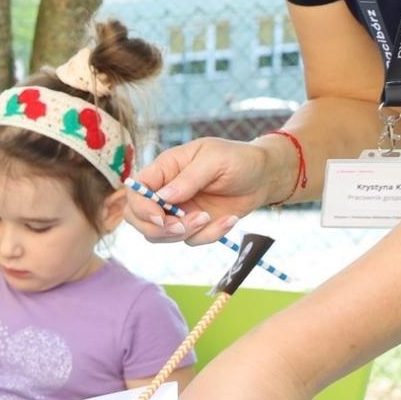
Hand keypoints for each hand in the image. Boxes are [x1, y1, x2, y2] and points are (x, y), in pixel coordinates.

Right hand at [126, 137, 282, 245]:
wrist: (265, 176)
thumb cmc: (238, 159)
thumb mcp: (214, 160)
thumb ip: (188, 178)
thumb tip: (164, 197)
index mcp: (164, 169)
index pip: (135, 191)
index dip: (141, 207)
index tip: (161, 217)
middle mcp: (164, 192)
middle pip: (137, 219)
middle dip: (157, 229)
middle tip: (183, 227)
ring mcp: (176, 211)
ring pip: (160, 235)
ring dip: (185, 233)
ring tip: (210, 218)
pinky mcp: (193, 226)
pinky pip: (190, 240)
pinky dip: (210, 235)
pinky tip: (228, 220)